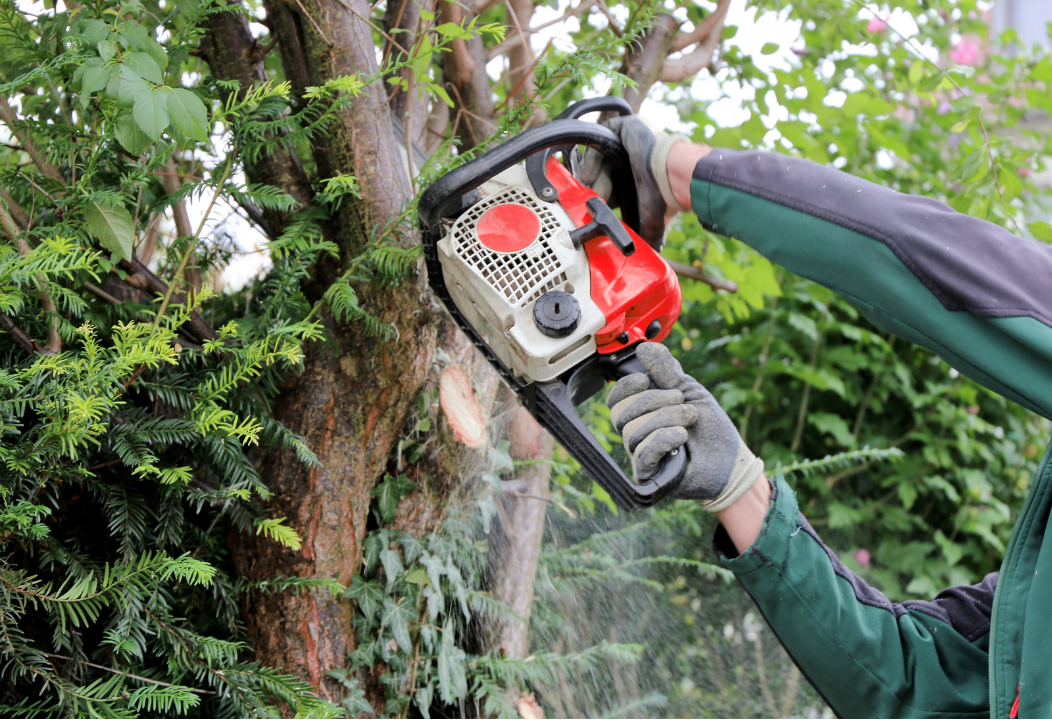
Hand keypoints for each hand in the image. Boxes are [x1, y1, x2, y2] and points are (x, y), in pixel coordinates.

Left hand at [577, 116, 689, 250]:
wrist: (671, 176)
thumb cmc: (664, 198)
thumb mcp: (649, 220)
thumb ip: (645, 234)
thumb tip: (647, 255)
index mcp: (635, 177)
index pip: (609, 184)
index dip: (599, 193)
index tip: (593, 205)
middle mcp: (631, 159)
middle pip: (601, 170)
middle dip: (595, 186)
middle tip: (594, 198)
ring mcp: (627, 142)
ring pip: (598, 156)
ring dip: (592, 174)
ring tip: (593, 187)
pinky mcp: (623, 127)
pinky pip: (599, 138)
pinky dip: (593, 157)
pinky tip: (591, 173)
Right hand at [605, 342, 764, 511]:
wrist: (730, 459)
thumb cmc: (710, 429)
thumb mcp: (689, 391)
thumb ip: (666, 371)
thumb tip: (644, 348)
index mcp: (642, 414)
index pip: (614, 400)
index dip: (624, 387)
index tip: (644, 379)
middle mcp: (637, 434)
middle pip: (621, 414)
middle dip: (653, 400)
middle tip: (681, 401)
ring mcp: (641, 456)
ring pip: (633, 432)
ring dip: (666, 418)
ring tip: (690, 419)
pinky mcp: (650, 475)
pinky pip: (643, 453)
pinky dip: (663, 438)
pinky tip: (682, 436)